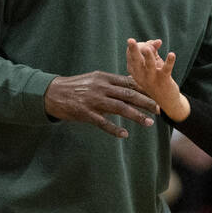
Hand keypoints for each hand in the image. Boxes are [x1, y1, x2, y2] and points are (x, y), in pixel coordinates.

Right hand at [43, 70, 157, 137]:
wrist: (53, 93)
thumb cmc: (76, 87)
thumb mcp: (94, 79)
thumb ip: (111, 83)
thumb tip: (130, 84)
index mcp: (104, 78)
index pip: (129, 83)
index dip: (144, 90)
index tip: (157, 96)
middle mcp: (101, 87)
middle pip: (128, 94)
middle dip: (146, 102)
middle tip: (159, 109)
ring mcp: (93, 100)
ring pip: (120, 108)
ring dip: (136, 116)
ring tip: (149, 123)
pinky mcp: (85, 113)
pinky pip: (103, 122)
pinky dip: (114, 129)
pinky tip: (125, 134)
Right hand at [125, 38, 187, 119]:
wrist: (166, 100)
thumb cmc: (157, 78)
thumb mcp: (153, 63)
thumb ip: (153, 50)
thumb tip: (157, 41)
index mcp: (134, 70)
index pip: (131, 55)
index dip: (140, 45)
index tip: (152, 44)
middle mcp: (141, 75)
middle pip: (135, 60)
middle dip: (133, 50)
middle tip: (130, 40)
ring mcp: (152, 78)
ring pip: (149, 65)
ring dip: (149, 56)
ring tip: (149, 49)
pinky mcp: (164, 80)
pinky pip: (166, 69)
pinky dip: (169, 62)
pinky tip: (172, 55)